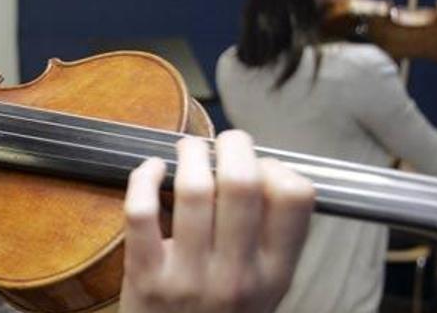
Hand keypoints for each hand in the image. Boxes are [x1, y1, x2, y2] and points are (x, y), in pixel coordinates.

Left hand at [119, 130, 313, 312]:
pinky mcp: (146, 277)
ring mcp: (190, 278)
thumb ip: (270, 236)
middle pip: (241, 182)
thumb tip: (259, 164)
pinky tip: (151, 169)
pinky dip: (144, 178)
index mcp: (276, 273)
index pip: (295, 197)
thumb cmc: (221, 312)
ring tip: (186, 149)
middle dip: (231, 145)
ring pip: (193, 190)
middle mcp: (239, 275)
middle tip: (222, 141)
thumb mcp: (265, 286)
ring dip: (188, 153)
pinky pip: (142, 212)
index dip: (275, 167)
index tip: (258, 166)